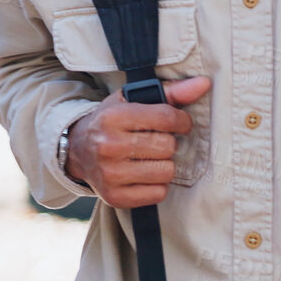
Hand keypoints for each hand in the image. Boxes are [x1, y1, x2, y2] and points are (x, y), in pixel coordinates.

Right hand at [66, 76, 210, 208]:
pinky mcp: (114, 197)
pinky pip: (158, 194)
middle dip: (168, 143)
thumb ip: (170, 92)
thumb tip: (204, 83)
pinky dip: (157, 185)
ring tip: (149, 158)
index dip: (181, 121)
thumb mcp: (131, 101)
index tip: (178, 123)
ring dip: (164, 165)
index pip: (166, 118)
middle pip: (167, 146)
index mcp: (112, 117)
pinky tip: (143, 175)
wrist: (76, 151)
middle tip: (155, 141)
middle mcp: (107, 146)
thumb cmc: (111, 122)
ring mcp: (110, 174)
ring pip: (166, 172)